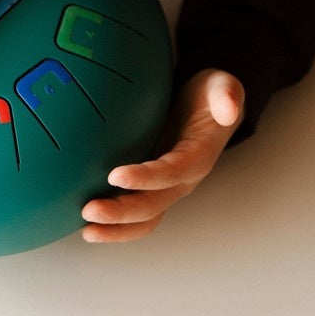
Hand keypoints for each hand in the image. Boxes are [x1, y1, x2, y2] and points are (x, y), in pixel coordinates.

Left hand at [81, 69, 244, 242]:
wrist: (209, 108)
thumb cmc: (211, 95)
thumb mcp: (222, 85)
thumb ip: (228, 94)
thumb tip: (229, 109)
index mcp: (198, 156)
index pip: (172, 172)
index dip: (146, 177)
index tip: (115, 175)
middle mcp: (182, 180)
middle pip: (154, 204)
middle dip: (122, 212)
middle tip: (89, 210)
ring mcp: (166, 187)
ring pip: (145, 218)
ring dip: (116, 228)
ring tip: (85, 230)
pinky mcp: (152, 188)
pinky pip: (135, 214)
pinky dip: (114, 225)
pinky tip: (86, 225)